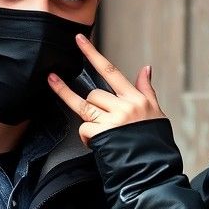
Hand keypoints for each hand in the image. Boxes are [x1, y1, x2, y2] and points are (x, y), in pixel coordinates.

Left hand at [48, 33, 164, 146]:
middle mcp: (125, 107)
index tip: (79, 40)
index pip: (111, 71)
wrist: (154, 169)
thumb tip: (146, 69)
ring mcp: (114, 121)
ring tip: (52, 81)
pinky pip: (85, 129)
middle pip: (95, 94)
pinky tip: (97, 145)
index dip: (93, 54)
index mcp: (136, 99)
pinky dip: (87, 138)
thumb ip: (146, 90)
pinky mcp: (104, 135)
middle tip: (95, 116)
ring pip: (86, 107)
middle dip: (91, 104)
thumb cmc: (154, 142)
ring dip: (68, 97)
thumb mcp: (155, 113)